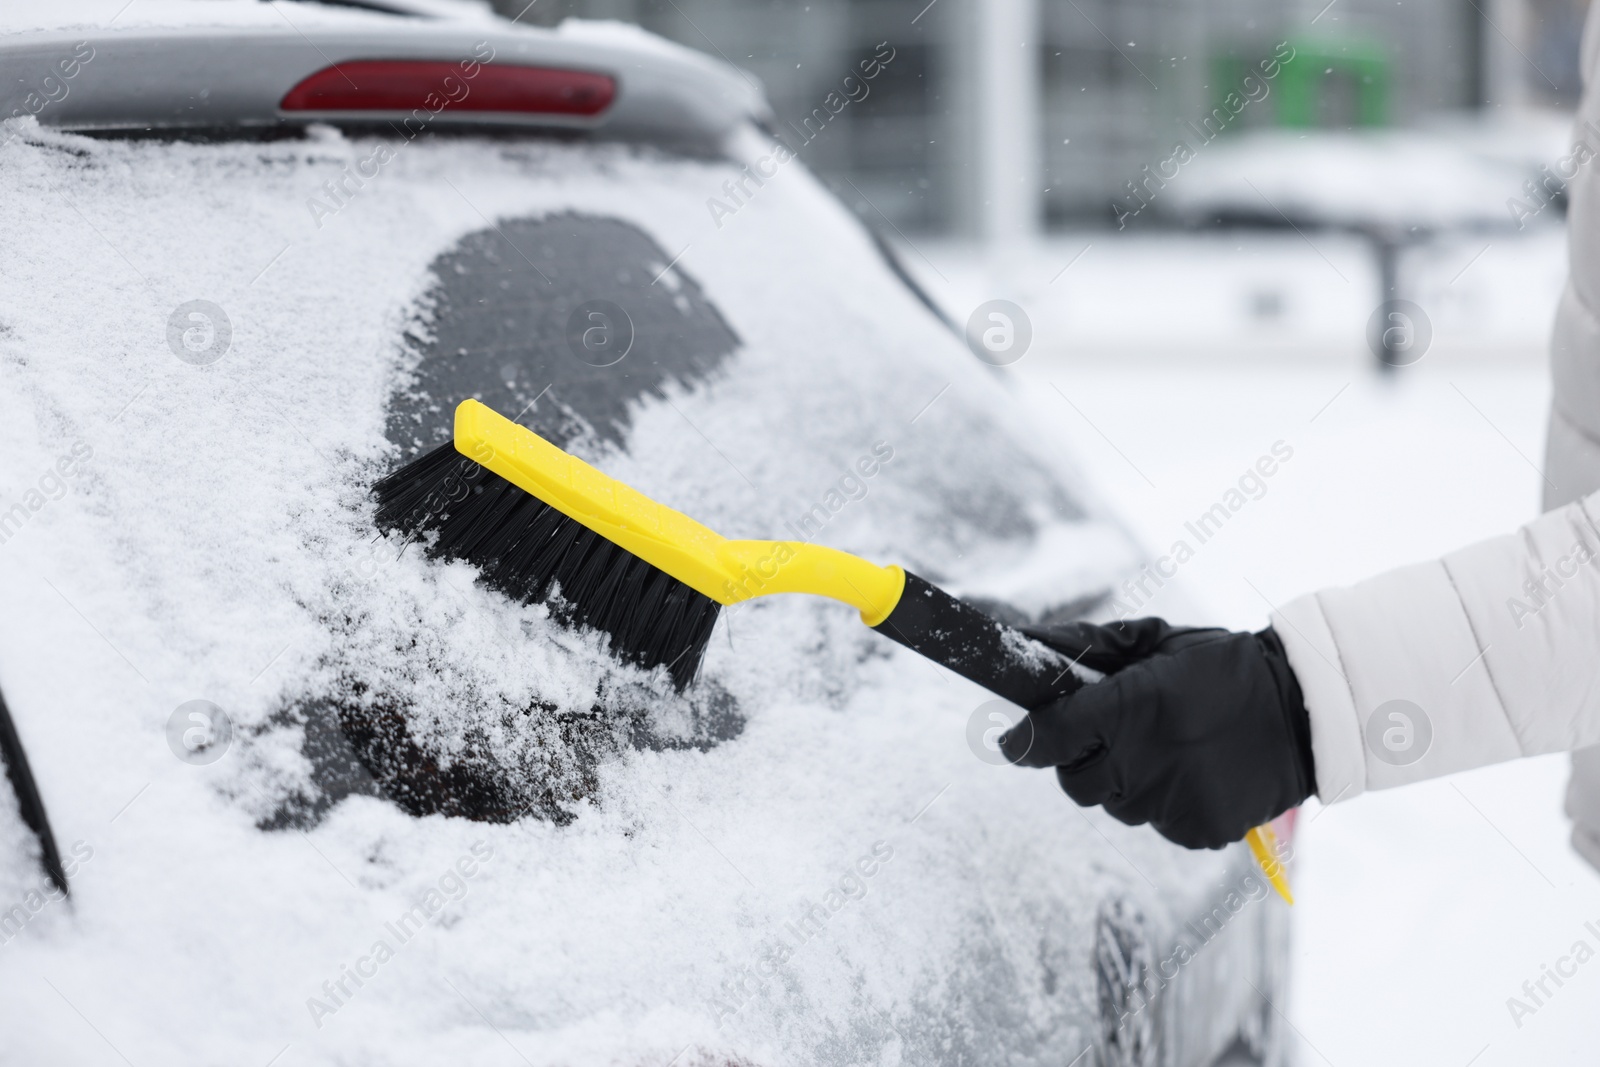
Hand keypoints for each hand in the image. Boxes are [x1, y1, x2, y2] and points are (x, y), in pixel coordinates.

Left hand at [998, 618, 1315, 849]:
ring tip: (1166, 749)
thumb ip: (1089, 644)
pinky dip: (1164, 802)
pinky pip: (1157, 823)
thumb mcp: (1156, 640)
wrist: (1304, 712)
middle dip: (1078, 760)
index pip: (1050, 737)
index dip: (1023, 740)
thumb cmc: (1220, 666)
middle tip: (1108, 737)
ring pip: (1115, 805)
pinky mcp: (1197, 831)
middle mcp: (1145, 760)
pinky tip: (1192, 772)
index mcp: (1132, 707)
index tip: (1011, 740)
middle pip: (1074, 781)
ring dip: (1124, 781)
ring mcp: (1171, 802)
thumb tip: (1028, 642)